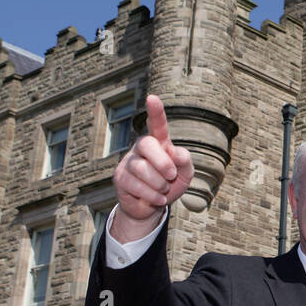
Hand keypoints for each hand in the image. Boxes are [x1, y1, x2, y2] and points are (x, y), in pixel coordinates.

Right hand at [111, 94, 194, 240]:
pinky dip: (152, 195)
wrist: (153, 207)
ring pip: (141, 168)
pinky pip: (136, 185)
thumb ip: (184, 160)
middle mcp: (141, 148)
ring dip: (159, 184)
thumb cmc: (170, 184)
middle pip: (147, 144)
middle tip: (171, 175)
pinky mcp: (120, 178)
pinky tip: (156, 198)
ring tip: (163, 189)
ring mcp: (128, 162)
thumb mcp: (186, 173)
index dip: (155, 112)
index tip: (152, 98)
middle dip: (163, 162)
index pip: (157, 124)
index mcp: (159, 142)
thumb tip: (174, 152)